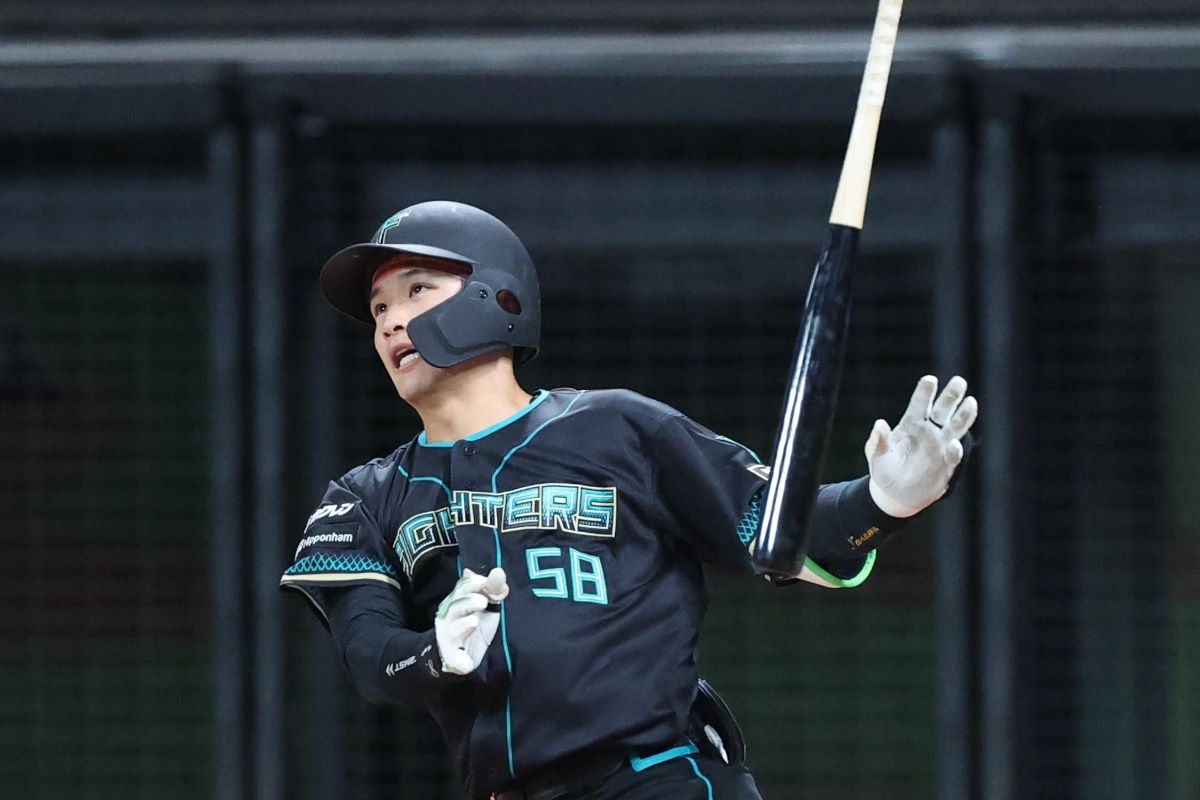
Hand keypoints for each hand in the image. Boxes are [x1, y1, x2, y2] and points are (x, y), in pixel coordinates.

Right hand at [434, 567, 508, 674]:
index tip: (485, 582)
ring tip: (474, 621)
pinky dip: (458, 659)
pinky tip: (465, 662)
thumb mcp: (486, 605)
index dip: (473, 584)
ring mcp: (449, 635)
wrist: (457, 654)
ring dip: (463, 624)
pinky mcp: (451, 655)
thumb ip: (493, 589)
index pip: (462, 588)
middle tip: (483, 601)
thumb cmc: (473, 624)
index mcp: (457, 600)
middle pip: (456, 605)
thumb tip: (498, 572)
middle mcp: (449, 616)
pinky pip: (453, 655)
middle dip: (468, 601)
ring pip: (453, 628)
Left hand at [865, 375, 977, 517]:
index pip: (920, 403)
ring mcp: (940, 446)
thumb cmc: (883, 468)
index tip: (930, 379)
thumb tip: (880, 424)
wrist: (894, 494)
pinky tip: (954, 444)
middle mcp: (929, 431)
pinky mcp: (946, 465)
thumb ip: (878, 440)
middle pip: (943, 410)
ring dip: (964, 416)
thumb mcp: (875, 454)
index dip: (925, 392)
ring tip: (971, 402)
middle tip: (959, 381)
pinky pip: (953, 455)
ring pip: (955, 427)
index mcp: (911, 423)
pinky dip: (954, 450)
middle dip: (951, 396)